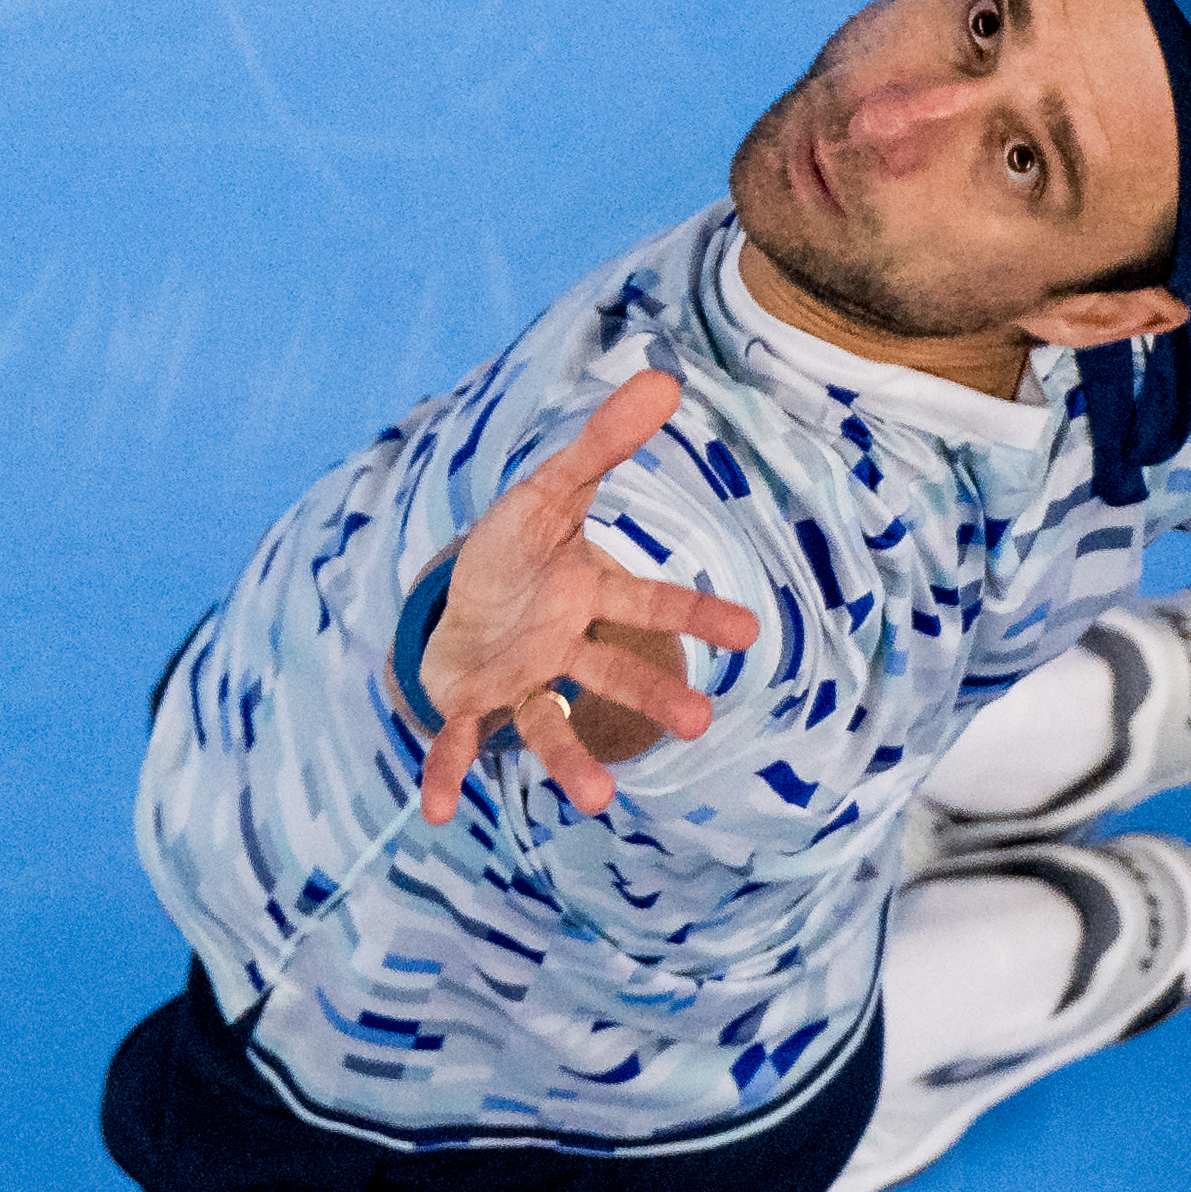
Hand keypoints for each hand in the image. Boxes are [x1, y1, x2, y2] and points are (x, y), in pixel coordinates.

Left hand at [404, 367, 763, 823]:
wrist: (458, 604)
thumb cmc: (513, 552)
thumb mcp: (548, 490)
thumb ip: (601, 445)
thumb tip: (662, 378)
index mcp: (587, 596)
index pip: (649, 603)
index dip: (697, 616)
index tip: (751, 634)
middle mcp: (562, 646)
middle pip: (611, 672)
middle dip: (652, 695)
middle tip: (699, 721)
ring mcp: (518, 680)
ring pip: (549, 722)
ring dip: (569, 761)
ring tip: (598, 798)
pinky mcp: (469, 703)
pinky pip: (460, 741)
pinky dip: (449, 774)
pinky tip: (439, 813)